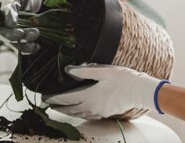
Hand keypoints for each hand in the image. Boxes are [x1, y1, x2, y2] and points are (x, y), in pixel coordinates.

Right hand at [0, 0, 42, 53]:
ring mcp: (8, 33)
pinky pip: (22, 45)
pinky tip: (37, 46)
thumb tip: (10, 24)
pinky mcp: (18, 36)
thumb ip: (9, 7)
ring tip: (37, 33)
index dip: (7, 34)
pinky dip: (30, 47)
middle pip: (7, 39)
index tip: (20, 32)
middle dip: (20, 38)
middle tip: (34, 32)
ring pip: (16, 43)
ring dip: (27, 42)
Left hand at [43, 64, 166, 118]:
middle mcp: (92, 106)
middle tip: (49, 104)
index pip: (67, 98)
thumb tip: (69, 70)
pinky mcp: (106, 113)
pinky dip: (80, 114)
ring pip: (79, 114)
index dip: (55, 98)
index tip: (45, 97)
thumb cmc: (123, 79)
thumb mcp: (103, 71)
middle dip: (59, 107)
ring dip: (68, 112)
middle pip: (71, 109)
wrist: (139, 90)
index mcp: (89, 95)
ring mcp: (99, 111)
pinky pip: (89, 116)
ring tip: (60, 109)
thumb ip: (85, 70)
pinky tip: (80, 112)